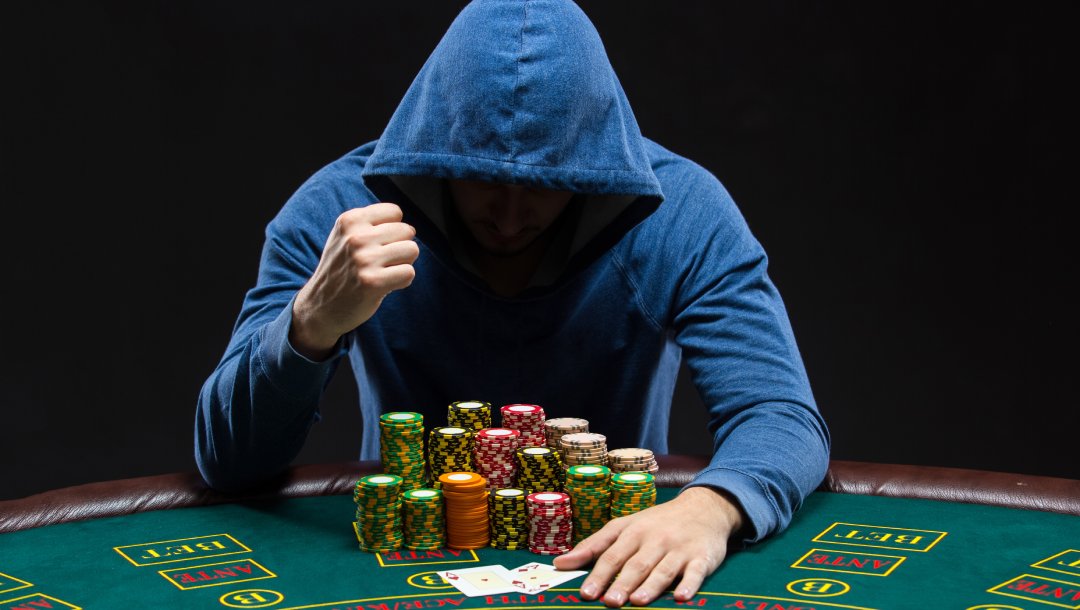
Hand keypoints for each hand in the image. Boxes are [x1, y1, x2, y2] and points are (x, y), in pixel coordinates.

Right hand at [290, 203, 418, 359]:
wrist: (320, 306)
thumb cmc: (342, 269)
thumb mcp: (345, 236)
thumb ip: (373, 225)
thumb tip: (411, 229)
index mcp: (349, 221)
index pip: (395, 212)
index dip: (393, 229)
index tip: (378, 243)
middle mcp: (355, 237)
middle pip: (406, 231)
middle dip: (400, 246)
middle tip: (381, 261)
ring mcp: (364, 260)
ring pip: (411, 250)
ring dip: (403, 263)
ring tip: (384, 271)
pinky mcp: (373, 282)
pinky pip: (409, 273)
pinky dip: (402, 280)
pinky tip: (385, 285)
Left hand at [553, 486, 743, 606]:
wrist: (702, 508)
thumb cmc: (656, 523)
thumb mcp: (624, 527)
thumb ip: (593, 545)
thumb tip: (560, 563)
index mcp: (633, 532)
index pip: (612, 555)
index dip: (599, 574)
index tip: (586, 593)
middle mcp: (654, 539)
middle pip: (636, 564)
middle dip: (622, 583)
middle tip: (610, 602)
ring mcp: (679, 548)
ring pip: (663, 569)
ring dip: (651, 585)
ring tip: (637, 601)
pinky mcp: (702, 557)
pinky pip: (695, 572)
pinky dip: (689, 584)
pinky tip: (681, 597)